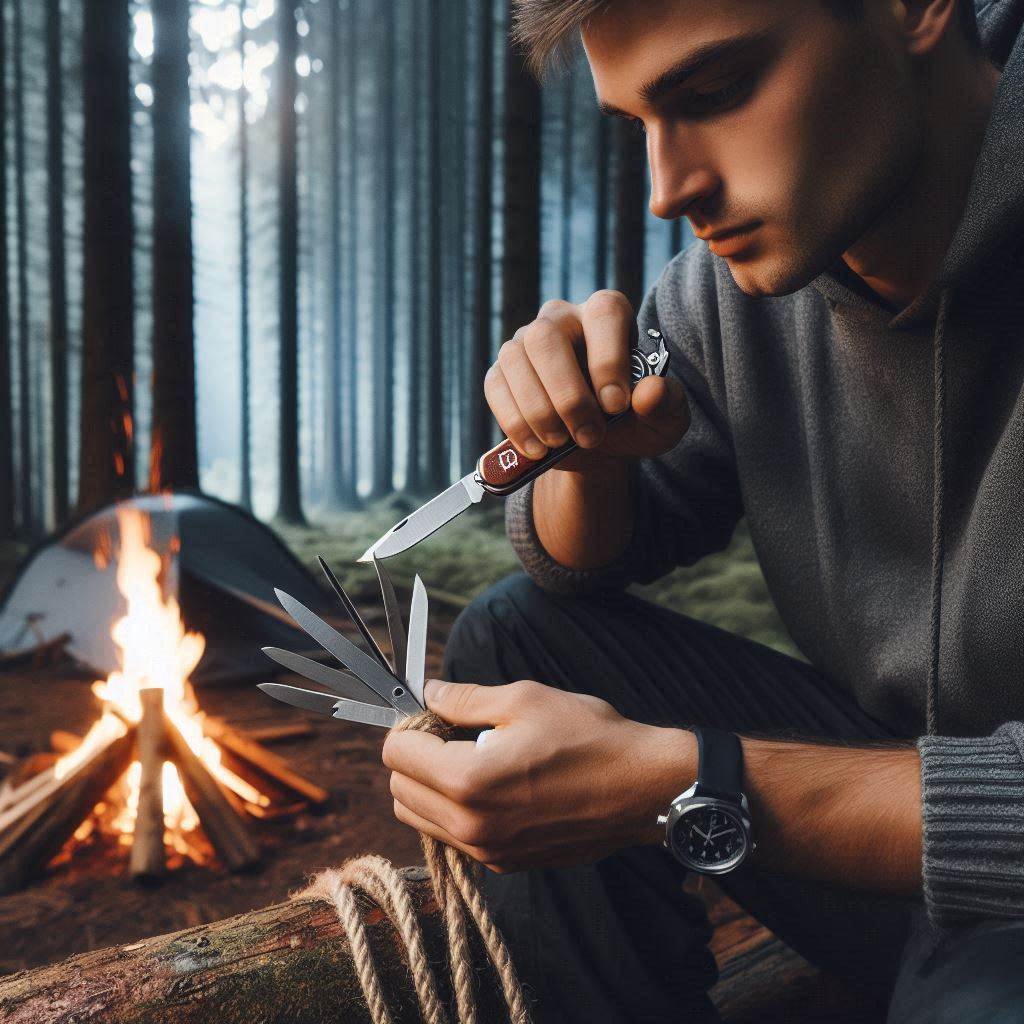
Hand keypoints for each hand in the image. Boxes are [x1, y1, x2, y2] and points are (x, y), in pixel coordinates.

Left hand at [382, 678, 682, 872]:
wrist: (644, 787)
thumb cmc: (590, 737)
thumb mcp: (525, 698)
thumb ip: (464, 699)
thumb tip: (429, 694)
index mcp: (469, 781)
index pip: (396, 755)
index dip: (409, 726)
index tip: (434, 714)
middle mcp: (471, 826)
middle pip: (399, 792)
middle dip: (413, 758)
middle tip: (450, 733)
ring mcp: (489, 852)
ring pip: (421, 821)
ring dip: (430, 788)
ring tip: (472, 758)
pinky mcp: (507, 864)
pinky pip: (455, 839)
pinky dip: (456, 812)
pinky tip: (494, 785)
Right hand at [484, 290, 689, 473]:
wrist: (596, 447)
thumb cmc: (633, 422)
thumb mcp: (662, 421)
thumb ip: (666, 404)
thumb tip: (650, 392)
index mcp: (607, 314)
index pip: (604, 315)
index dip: (608, 360)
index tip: (616, 406)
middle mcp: (562, 318)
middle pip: (547, 337)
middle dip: (567, 394)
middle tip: (590, 435)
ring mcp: (525, 343)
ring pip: (516, 360)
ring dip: (539, 410)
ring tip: (562, 443)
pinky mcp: (501, 373)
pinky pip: (496, 386)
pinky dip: (515, 421)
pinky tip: (537, 447)